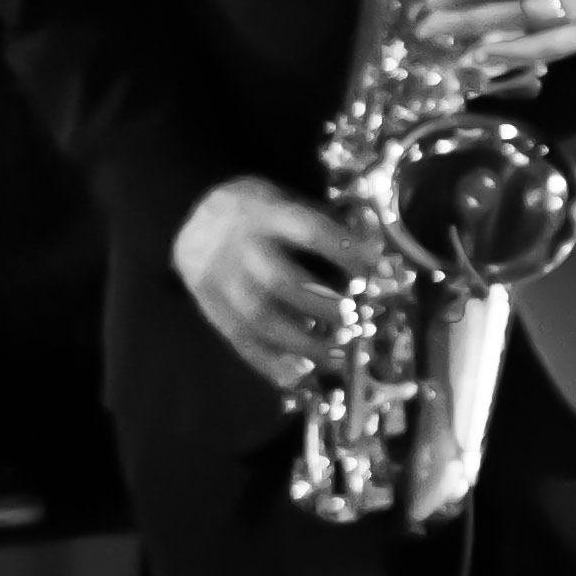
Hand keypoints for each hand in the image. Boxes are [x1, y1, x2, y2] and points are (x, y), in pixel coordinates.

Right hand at [174, 175, 370, 393]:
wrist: (193, 221)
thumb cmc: (260, 215)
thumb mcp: (288, 201)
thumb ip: (328, 226)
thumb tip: (380, 261)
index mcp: (263, 212)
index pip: (310, 231)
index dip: (348, 251)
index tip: (382, 270)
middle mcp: (237, 246)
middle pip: (280, 280)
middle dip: (323, 304)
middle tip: (356, 318)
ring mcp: (219, 280)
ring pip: (259, 318)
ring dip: (304, 342)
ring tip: (342, 355)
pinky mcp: (211, 309)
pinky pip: (239, 341)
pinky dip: (271, 363)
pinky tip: (302, 374)